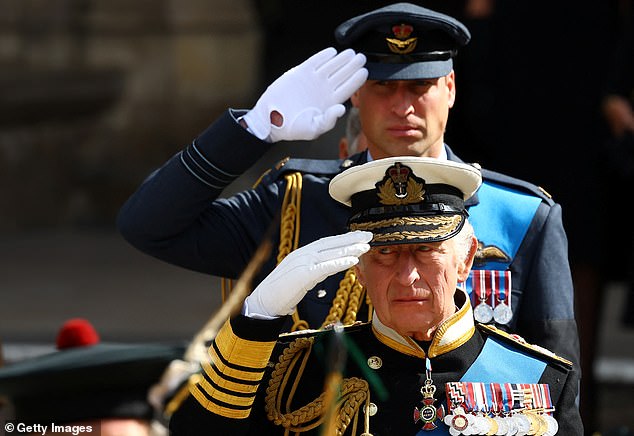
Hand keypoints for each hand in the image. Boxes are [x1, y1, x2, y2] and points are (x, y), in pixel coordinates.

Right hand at [242, 47, 367, 141]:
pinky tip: (332, 52)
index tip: (365, 71)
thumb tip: (341, 109)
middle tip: (362, 58)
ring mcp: (313, 80)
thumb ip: (328, 121)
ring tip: (350, 53)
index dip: (357, 80)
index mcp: (330, 102)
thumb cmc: (293, 128)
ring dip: (341, 59)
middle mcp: (324, 90)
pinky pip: (315, 62)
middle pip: (342, 75)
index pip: (348, 88)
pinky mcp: (300, 73)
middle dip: (353, 66)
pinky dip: (323, 57)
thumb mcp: (313, 129)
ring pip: (331, 66)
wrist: (272, 119)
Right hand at [244, 231, 371, 317]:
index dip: (344, 239)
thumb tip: (325, 269)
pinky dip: (339, 263)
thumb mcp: (301, 277)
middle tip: (369, 235)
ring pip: (330, 253)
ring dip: (350, 249)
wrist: (264, 302)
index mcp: (303, 253)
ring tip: (365, 246)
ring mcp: (302, 262)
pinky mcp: (302, 274)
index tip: (360, 236)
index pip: (327, 243)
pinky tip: (352, 261)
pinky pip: (324, 267)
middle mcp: (303, 254)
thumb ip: (313, 271)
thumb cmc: (281, 292)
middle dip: (351, 239)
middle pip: (331, 243)